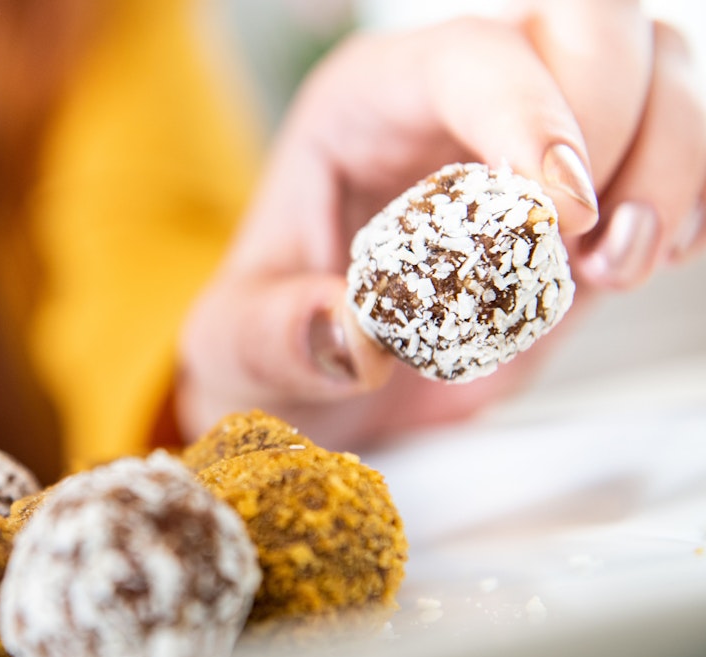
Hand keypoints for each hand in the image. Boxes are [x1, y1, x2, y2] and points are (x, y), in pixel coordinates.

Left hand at [176, 1, 704, 446]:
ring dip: (669, 163)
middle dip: (616, 127)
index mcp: (367, 101)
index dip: (533, 116)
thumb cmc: (272, 333)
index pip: (470, 58)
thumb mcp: (240, 341)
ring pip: (657, 70)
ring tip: (615, 268)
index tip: (558, 215)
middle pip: (589, 25)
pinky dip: (691, 193)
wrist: (317, 377)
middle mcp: (457, 100)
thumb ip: (282, 333)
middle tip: (587, 248)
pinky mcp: (581, 198)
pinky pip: (676, 144)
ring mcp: (531, 140)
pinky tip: (655, 256)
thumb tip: (354, 334)